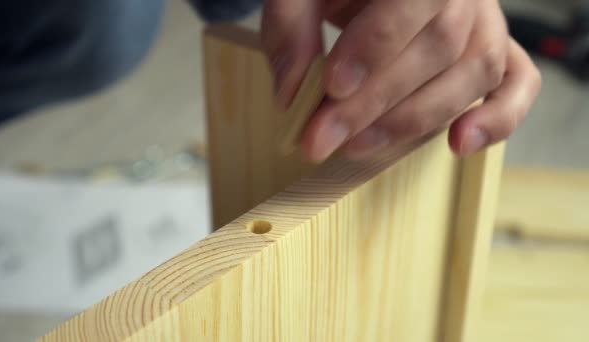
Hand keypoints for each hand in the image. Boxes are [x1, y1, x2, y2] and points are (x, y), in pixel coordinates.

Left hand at [261, 0, 540, 161]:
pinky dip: (498, 119)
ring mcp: (487, 24)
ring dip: (414, 120)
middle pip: (439, 46)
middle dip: (376, 101)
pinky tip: (459, 145)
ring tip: (357, 147)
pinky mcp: (497, 56)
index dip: (375, 47)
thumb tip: (291, 93)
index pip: (413, 1)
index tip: (333, 87)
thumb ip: (290, 26)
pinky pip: (519, 86)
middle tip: (322, 138)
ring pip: (472, 74)